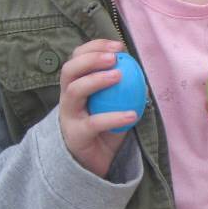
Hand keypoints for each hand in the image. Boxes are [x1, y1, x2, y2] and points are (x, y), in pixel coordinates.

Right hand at [58, 39, 132, 177]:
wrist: (93, 163)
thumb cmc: (104, 130)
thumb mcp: (112, 105)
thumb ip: (121, 89)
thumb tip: (140, 70)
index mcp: (74, 86)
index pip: (77, 59)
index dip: (94, 47)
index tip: (118, 45)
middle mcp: (67, 99)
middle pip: (69, 70)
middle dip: (90, 58)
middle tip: (114, 57)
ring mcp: (68, 117)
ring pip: (74, 91)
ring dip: (96, 80)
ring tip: (119, 76)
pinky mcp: (76, 135)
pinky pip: (94, 123)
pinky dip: (114, 117)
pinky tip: (132, 114)